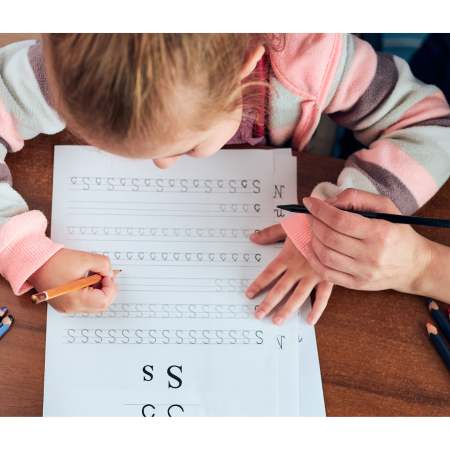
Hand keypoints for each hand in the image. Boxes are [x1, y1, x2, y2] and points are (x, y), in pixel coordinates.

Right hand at [28, 248, 117, 313]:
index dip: (110, 287)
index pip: (103, 301)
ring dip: (100, 289)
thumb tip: (110, 272)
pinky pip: (85, 301)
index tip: (108, 274)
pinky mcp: (65, 303)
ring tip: (95, 273)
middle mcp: (70, 308)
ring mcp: (67, 307)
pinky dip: (92, 290)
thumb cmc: (55, 261)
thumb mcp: (84, 258)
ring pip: (94, 304)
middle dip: (107, 289)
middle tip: (105, 274)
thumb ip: (103, 265)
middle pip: (101, 305)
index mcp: (74, 300)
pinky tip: (88, 277)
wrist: (34, 262)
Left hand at [246, 224, 333, 324]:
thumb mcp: (287, 226)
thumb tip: (252, 237)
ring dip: (287, 310)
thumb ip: (269, 233)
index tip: (249, 294)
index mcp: (287, 257)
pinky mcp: (327, 278)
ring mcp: (313, 274)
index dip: (258, 284)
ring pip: (298, 296)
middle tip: (258, 315)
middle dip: (268, 303)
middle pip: (280, 289)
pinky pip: (322, 297)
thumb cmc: (309, 225)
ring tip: (277, 321)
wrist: (333, 224)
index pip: (269, 274)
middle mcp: (298, 268)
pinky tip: (309, 321)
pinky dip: (317, 309)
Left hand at [304, 188, 431, 292]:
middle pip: (329, 237)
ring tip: (313, 229)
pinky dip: (313, 259)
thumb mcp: (386, 206)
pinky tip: (311, 247)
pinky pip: (326, 274)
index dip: (319, 210)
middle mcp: (372, 255)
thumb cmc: (397, 232)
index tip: (309, 202)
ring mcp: (363, 272)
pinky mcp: (357, 284)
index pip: (340, 220)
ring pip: (325, 255)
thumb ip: (356, 198)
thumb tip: (327, 203)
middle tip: (311, 215)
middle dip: (314, 222)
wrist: (414, 265)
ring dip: (312, 238)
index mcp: (381, 232)